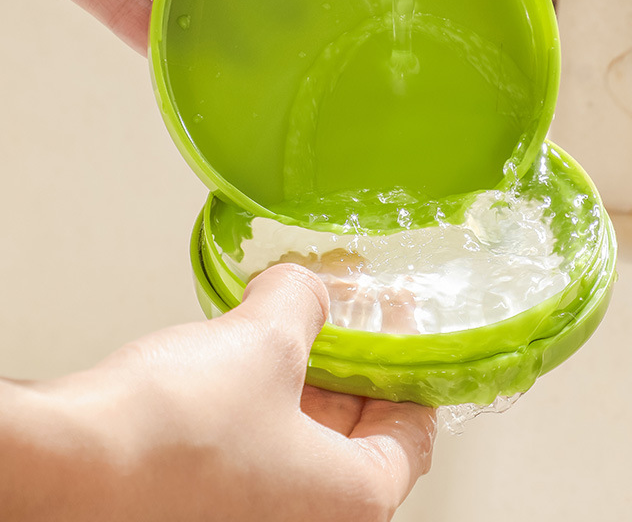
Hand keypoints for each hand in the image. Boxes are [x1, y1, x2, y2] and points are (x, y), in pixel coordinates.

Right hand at [0, 264, 435, 520]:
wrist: (64, 469)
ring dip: (306, 376)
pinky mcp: (206, 505)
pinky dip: (265, 397)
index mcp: (350, 503)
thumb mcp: (265, 340)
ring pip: (305, 441)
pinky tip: (247, 353)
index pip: (412, 435)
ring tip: (297, 321)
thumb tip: (306, 288)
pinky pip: (260, 446)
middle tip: (353, 315)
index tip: (403, 329)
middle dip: (354, 364)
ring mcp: (252, 518)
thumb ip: (304, 302)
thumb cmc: (171, 432)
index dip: (410, 367)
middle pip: (358, 436)